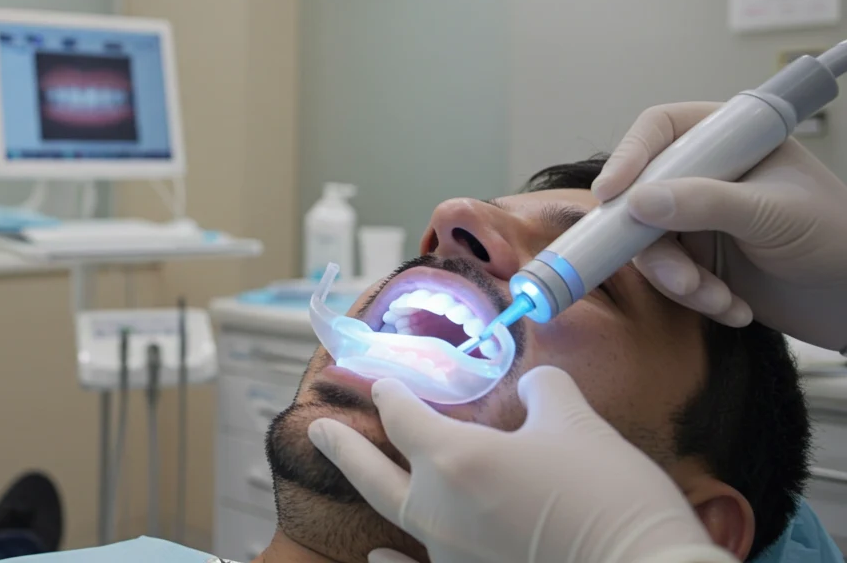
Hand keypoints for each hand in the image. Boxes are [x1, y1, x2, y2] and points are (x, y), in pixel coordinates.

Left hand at [307, 367, 732, 562]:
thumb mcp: (577, 422)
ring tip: (354, 474)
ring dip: (376, 490)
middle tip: (318, 429)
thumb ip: (543, 394)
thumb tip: (533, 391)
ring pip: (396, 517)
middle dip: (344, 446)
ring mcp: (451, 555)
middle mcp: (438, 509)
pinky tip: (375, 557)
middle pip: (372, 471)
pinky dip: (392, 562)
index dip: (390, 394)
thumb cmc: (609, 495)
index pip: (404, 416)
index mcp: (454, 458)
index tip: (379, 382)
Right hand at [591, 102, 846, 337]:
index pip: (660, 130)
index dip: (629, 156)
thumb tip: (637, 201)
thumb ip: (706, 203)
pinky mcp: (698, 260)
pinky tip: (735, 308)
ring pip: (648, 242)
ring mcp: (698, 218)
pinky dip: (696, 297)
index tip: (611, 194)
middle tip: (678, 277)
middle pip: (641, 192)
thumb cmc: (836, 237)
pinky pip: (667, 277)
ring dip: (678, 278)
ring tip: (716, 299)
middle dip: (654, 241)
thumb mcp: (772, 214)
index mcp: (728, 140)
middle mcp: (705, 174)